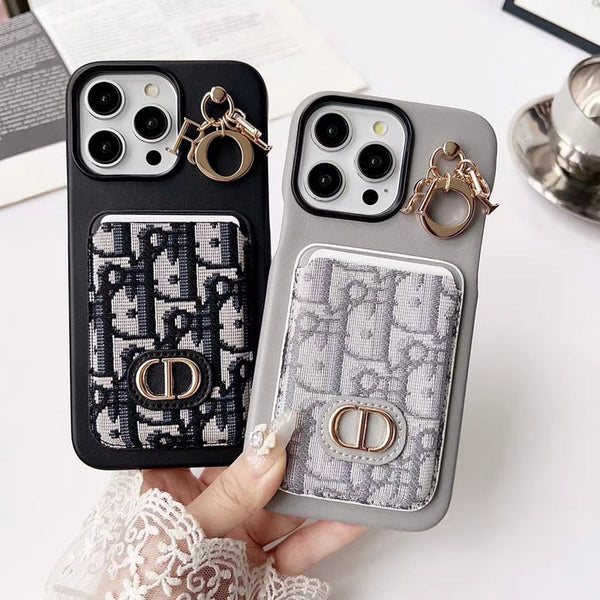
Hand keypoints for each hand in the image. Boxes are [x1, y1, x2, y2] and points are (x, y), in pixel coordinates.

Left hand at [142, 411, 364, 574]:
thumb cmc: (145, 587)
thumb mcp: (182, 532)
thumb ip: (227, 495)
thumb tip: (268, 451)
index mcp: (174, 487)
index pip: (207, 440)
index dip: (238, 417)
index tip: (273, 395)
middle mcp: (210, 506)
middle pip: (256, 468)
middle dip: (289, 451)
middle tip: (319, 427)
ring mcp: (238, 536)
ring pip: (284, 505)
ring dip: (315, 490)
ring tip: (343, 466)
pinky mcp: (262, 567)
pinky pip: (300, 545)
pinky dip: (327, 533)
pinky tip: (348, 515)